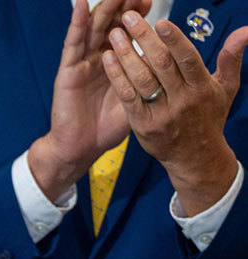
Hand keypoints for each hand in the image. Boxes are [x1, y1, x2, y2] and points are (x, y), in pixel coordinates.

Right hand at [28, 0, 150, 201]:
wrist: (82, 149)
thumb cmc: (108, 127)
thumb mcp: (137, 98)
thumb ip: (147, 77)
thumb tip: (168, 57)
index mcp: (115, 65)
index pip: (127, 33)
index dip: (139, 17)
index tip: (151, 2)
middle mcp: (98, 60)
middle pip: (111, 25)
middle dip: (124, 7)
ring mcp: (82, 64)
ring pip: (94, 29)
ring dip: (105, 8)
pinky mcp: (67, 71)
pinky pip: (72, 44)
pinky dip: (77, 23)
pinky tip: (82, 5)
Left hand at [102, 12, 247, 213]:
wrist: (195, 157)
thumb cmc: (209, 116)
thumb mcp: (226, 87)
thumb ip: (231, 58)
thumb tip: (245, 30)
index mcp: (202, 88)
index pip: (188, 60)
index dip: (174, 40)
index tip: (160, 22)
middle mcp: (182, 100)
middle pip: (161, 65)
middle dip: (144, 39)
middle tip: (128, 17)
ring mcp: (161, 114)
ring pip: (142, 80)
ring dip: (126, 55)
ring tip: (114, 34)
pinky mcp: (142, 126)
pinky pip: (128, 98)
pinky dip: (117, 77)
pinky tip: (107, 59)